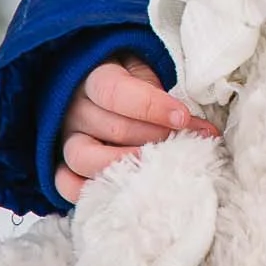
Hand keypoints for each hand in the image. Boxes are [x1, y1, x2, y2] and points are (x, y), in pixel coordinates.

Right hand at [55, 56, 216, 205]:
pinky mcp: (61, 164)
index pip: (115, 92)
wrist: (95, 88)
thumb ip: (167, 98)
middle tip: (181, 145)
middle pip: (110, 128)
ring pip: (84, 158)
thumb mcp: (145, 75)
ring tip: (157, 168)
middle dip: (153, 139)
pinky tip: (121, 189)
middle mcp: (73, 109)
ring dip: (127, 165)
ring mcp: (65, 139)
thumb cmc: (130, 82)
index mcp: (94, 78)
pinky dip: (88, 190)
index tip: (182, 118)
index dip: (151, 106)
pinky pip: (64, 183)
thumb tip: (203, 131)